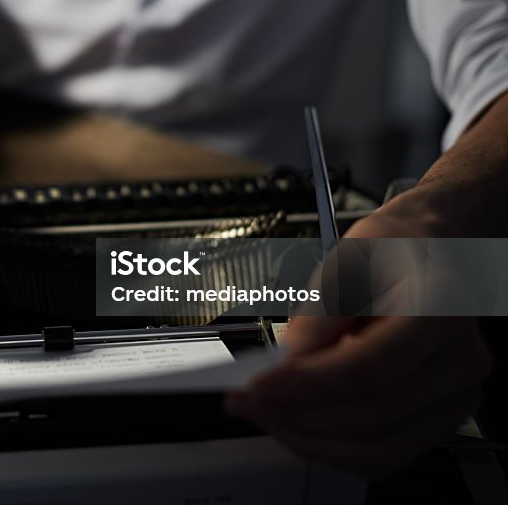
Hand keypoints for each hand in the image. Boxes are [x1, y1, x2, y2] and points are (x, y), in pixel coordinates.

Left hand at [225, 207, 491, 478]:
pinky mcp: (441, 420)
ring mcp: (457, 396)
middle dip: (299, 415)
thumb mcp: (347, 259)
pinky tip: (297, 427)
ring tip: (266, 416)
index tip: (258, 386)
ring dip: (313, 441)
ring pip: (382, 449)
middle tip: (247, 402)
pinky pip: (386, 455)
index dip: (309, 383)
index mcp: (440, 313)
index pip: (371, 366)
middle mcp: (459, 361)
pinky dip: (335, 451)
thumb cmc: (391, 252)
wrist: (429, 256)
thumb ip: (321, 313)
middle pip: (375, 414)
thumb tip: (290, 359)